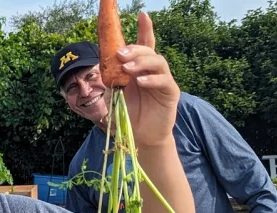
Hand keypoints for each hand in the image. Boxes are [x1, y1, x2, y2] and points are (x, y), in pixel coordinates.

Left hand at [116, 12, 179, 147]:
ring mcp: (163, 80)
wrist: (139, 136)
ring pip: (157, 61)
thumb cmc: (127, 113)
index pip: (144, 44)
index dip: (145, 28)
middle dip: (134, 49)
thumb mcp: (114, 92)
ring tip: (128, 69)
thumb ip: (111, 76)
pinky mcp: (170, 93)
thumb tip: (106, 60)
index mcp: (139, 67)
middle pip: (148, 51)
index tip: (142, 14)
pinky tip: (141, 82)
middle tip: (120, 54)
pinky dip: (152, 79)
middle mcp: (152, 70)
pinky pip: (164, 81)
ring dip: (142, 62)